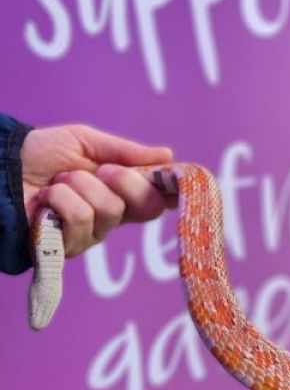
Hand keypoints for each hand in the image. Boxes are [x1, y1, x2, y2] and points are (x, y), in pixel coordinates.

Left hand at [21, 124, 174, 257]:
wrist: (0, 166)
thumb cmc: (40, 154)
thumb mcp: (85, 142)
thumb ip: (126, 151)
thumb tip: (167, 155)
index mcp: (120, 193)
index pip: (158, 200)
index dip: (170, 190)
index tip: (172, 175)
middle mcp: (111, 218)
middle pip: (145, 206)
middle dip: (124, 180)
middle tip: (101, 170)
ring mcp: (91, 235)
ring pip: (109, 209)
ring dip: (79, 186)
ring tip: (58, 183)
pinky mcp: (67, 247)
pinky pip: (81, 219)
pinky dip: (61, 199)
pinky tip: (46, 200)